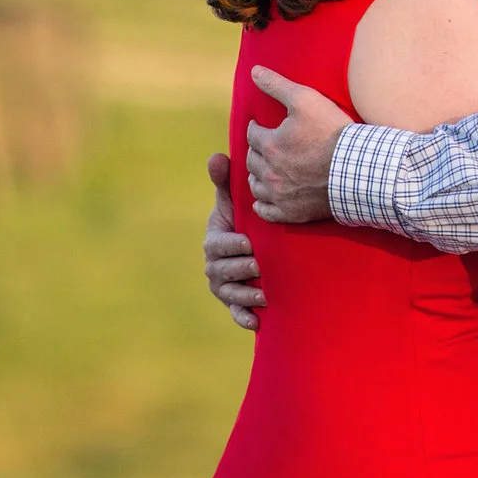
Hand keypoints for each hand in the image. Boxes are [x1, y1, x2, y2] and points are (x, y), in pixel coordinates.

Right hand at [202, 152, 263, 329]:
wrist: (260, 245)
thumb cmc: (244, 217)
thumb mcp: (235, 200)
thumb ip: (225, 181)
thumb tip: (216, 156)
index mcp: (214, 241)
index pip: (216, 245)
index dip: (230, 245)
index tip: (248, 242)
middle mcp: (215, 266)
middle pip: (221, 271)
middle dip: (239, 269)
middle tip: (259, 265)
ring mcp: (225, 286)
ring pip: (229, 293)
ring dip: (244, 294)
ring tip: (264, 293)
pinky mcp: (236, 302)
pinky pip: (236, 313)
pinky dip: (244, 318)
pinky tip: (256, 321)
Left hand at [243, 66, 349, 224]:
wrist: (358, 169)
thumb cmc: (333, 132)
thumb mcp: (306, 99)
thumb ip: (277, 85)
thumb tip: (254, 70)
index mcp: (270, 144)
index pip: (252, 134)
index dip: (257, 128)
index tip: (262, 126)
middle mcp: (269, 172)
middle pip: (251, 159)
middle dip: (256, 151)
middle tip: (265, 146)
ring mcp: (279, 194)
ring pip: (255, 185)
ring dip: (257, 176)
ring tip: (264, 170)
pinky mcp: (291, 212)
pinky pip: (266, 212)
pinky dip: (262, 205)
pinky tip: (265, 198)